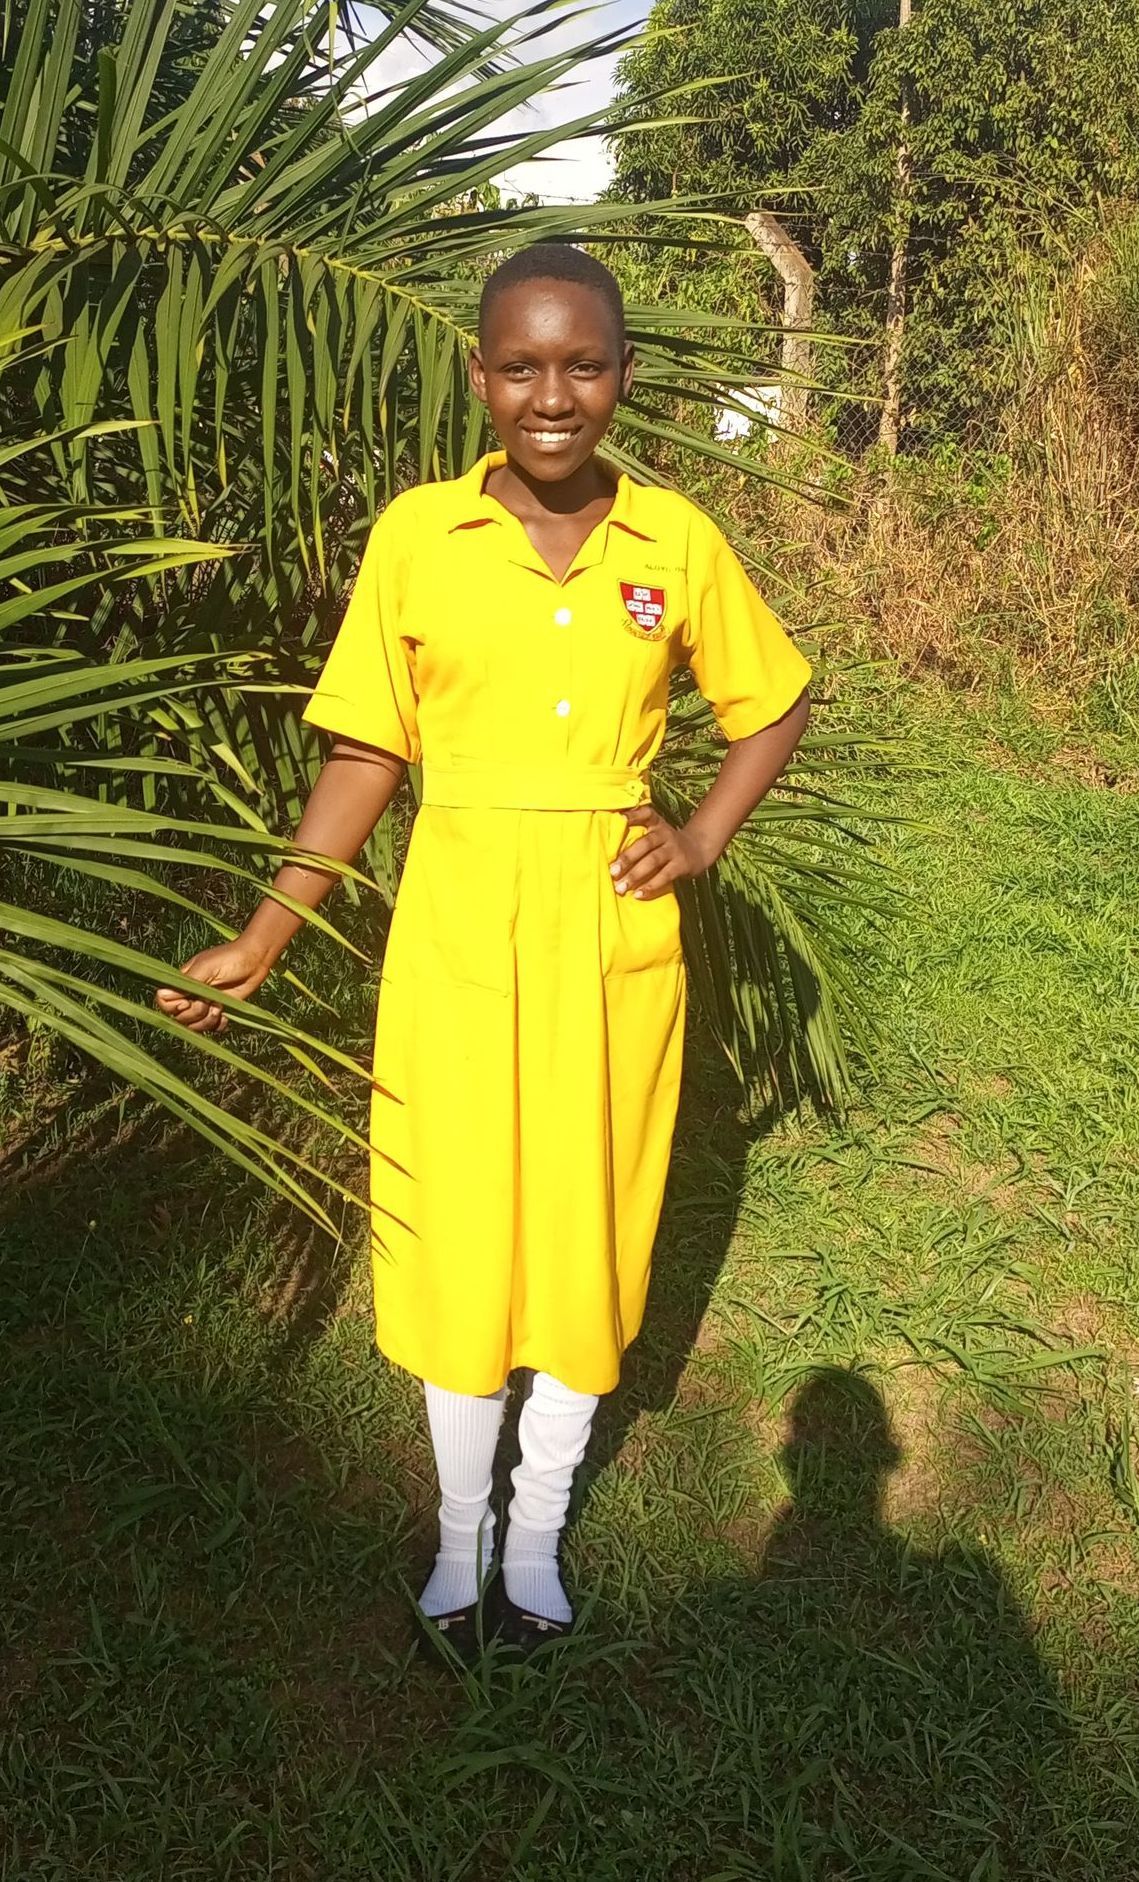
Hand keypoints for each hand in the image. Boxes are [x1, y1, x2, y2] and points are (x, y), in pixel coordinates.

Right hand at [155, 936, 271, 1034]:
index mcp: (183, 982)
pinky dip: (218, 1025)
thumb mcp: (206, 967)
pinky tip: (226, 1015)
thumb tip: (162, 994)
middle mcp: (191, 995)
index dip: (173, 1007)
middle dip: (194, 1014)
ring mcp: (205, 1004)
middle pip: (179, 1017)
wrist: (256, 960)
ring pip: (195, 1026)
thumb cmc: (230, 958)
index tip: (187, 1001)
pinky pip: (212, 1028)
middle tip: (209, 1003)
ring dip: (206, 1021)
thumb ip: (186, 982)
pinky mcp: (220, 1011)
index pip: (164, 1002)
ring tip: (219, 1008)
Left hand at [609, 806, 713, 900]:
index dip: (633, 815)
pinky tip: (638, 894)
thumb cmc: (666, 844)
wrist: (698, 850)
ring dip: (635, 875)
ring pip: (653, 861)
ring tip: (621, 888)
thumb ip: (638, 836)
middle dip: (627, 858)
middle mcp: (665, 834)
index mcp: (656, 823)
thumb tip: (607, 850)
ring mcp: (674, 849)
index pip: (645, 814)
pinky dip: (651, 886)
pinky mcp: (681, 865)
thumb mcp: (656, 833)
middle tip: (612, 871)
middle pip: (645, 844)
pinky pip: (665, 876)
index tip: (619, 818)